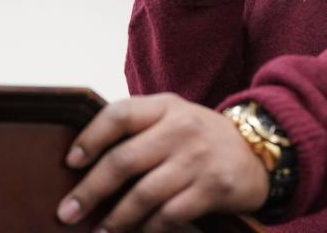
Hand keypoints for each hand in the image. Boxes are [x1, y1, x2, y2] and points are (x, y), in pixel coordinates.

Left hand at [57, 93, 269, 231]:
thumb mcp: (174, 118)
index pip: (119, 115)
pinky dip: (148, 229)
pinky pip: (169, 215)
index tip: (71, 162)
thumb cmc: (202, 138)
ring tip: (99, 232)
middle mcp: (181, 128)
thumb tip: (86, 163)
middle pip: (124, 160)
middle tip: (67, 212)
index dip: (90, 138)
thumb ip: (139, 130)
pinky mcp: (213, 188)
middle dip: (90, 190)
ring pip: (143, 194)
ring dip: (115, 219)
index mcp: (166, 106)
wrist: (259, 150)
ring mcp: (198, 158)